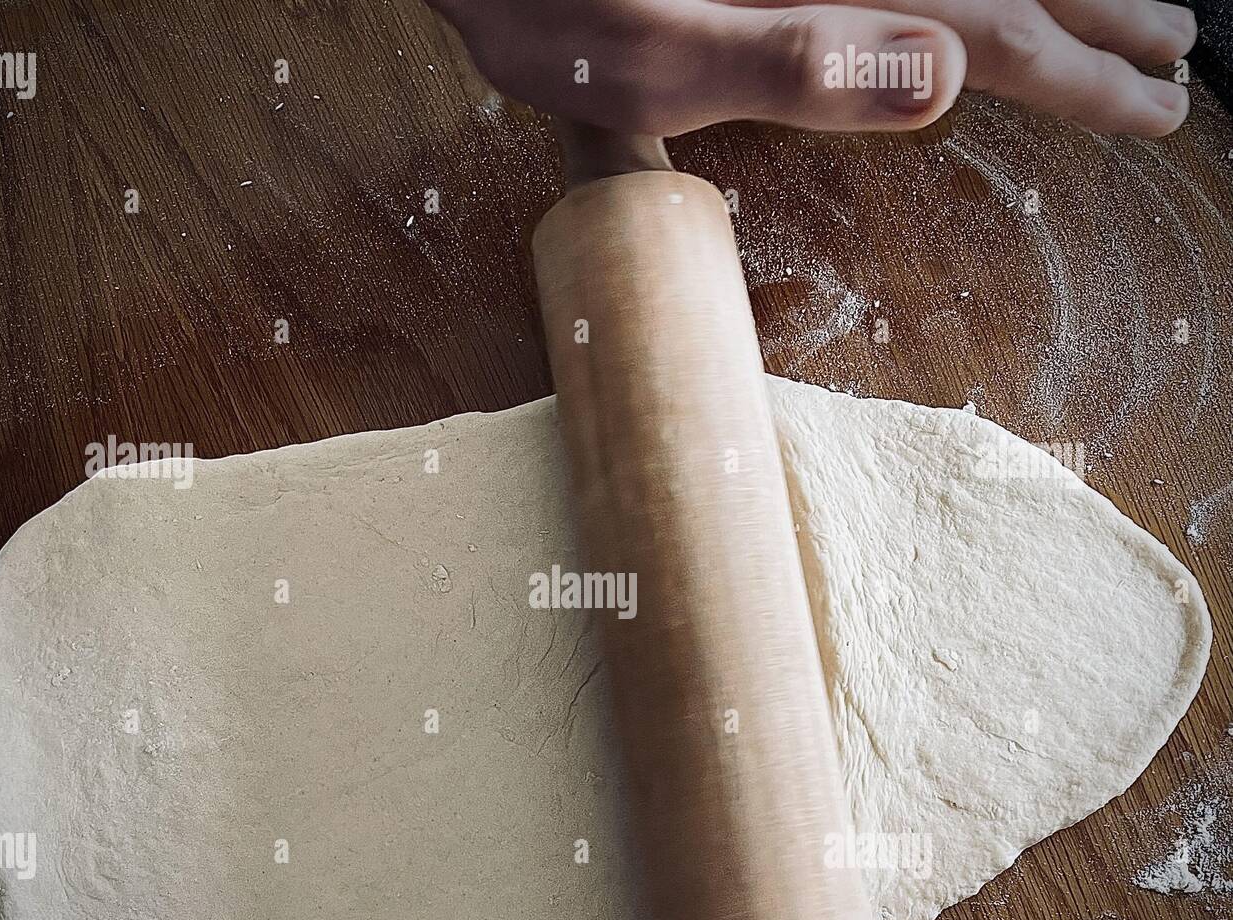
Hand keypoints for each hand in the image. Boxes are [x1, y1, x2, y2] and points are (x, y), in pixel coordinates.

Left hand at [428, 0, 1196, 136]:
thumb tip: (948, 72)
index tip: (1156, 110)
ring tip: (1127, 10)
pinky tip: (981, 9)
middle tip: (1175, 61)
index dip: (1085, 77)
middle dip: (1099, 20)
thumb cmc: (548, 4)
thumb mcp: (650, 59)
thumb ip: (792, 62)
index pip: (1000, 34)